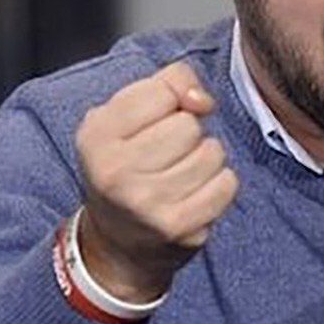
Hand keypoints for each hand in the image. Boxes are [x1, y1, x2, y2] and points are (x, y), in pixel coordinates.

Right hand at [75, 62, 238, 302]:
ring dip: (206, 159)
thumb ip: (168, 83)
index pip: (164, 91)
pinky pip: (227, 184)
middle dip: (188, 133)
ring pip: (213, 152)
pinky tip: (195, 193)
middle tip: (167, 154)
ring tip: (180, 173)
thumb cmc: (128, 163)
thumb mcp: (127, 114)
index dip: (170, 101)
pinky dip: (219, 184)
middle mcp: (115, 171)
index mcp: (96, 135)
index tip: (155, 121)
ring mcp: (146, 203)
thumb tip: (202, 101)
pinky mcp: (178, 227)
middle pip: (189, 124)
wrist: (118, 240)